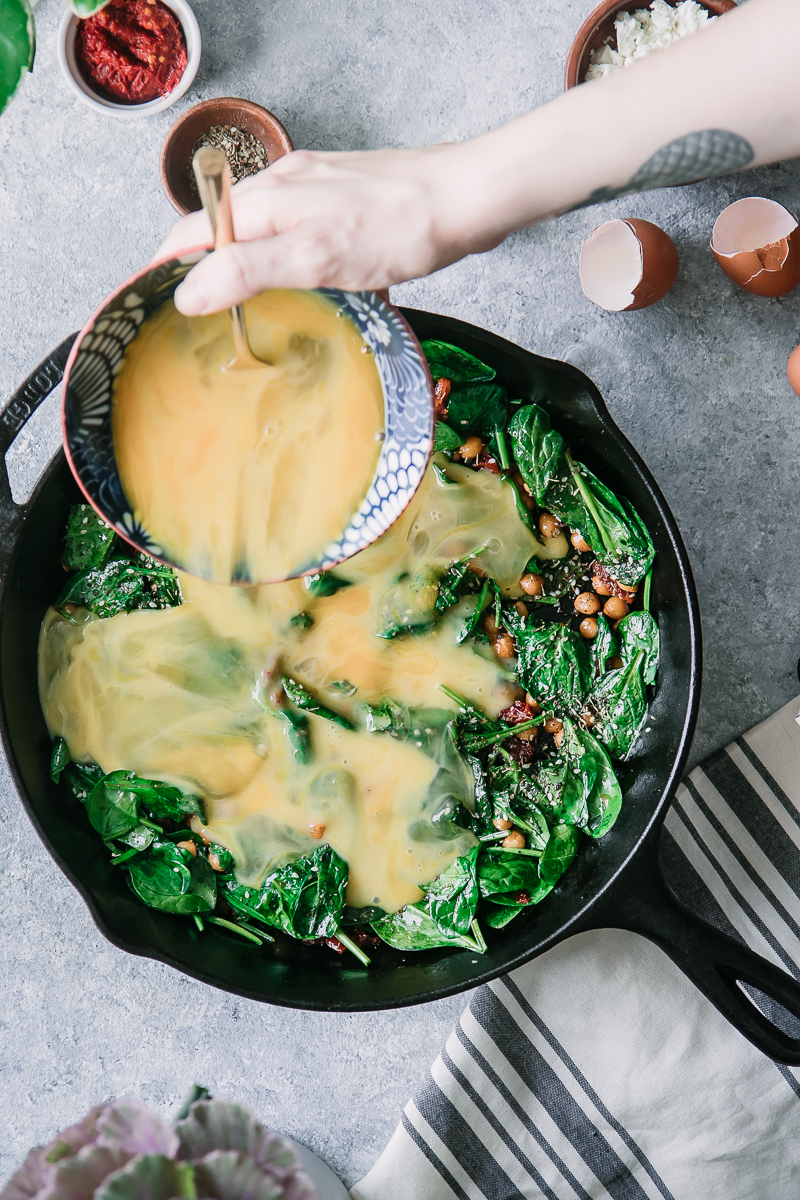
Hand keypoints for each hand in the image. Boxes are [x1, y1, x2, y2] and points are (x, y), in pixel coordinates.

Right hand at [156, 144, 498, 315]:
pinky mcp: (351, 208)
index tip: (157, 304)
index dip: (169, 267)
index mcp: (268, 199)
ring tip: (266, 320)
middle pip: (228, 233)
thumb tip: (190, 290)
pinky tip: (333, 299)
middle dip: (213, 275)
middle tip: (208, 323)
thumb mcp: (314, 256)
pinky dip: (310, 273)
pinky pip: (312, 243)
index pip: (193, 229)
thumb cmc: (400, 227)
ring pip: (271, 239)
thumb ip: (248, 270)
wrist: (468, 200)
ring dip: (265, 277)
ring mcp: (321, 195)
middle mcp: (287, 189)